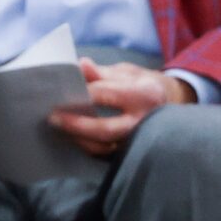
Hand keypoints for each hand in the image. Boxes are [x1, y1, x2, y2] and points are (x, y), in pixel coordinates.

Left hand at [47, 60, 188, 156]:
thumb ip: (101, 73)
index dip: (81, 93)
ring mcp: (138, 141)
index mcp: (144, 95)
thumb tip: (79, 65)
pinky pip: (105, 155)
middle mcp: (144, 122)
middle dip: (76, 125)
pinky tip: (71, 137)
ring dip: (78, 139)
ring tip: (58, 128)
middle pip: (106, 129)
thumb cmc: (141, 86)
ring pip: (104, 147)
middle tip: (53, 117)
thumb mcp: (127, 73)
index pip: (106, 95)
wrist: (167, 105)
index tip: (58, 91)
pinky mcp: (131, 152)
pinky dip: (86, 147)